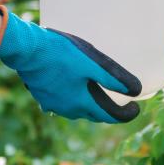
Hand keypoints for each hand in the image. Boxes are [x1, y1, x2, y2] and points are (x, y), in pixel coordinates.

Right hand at [0, 5, 141, 122]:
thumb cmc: (61, 53)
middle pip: (93, 113)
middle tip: (120, 102)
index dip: (125, 114)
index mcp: (82, 102)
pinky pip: (62, 101)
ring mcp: (52, 103)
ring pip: (77, 108)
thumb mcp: (93, 62)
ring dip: (89, 104)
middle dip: (108, 110)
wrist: (26, 50)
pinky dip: (73, 98)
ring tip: (98, 92)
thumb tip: (136, 90)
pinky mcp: (41, 95)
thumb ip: (114, 78)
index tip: (136, 109)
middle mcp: (67, 109)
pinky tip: (72, 87)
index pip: (109, 115)